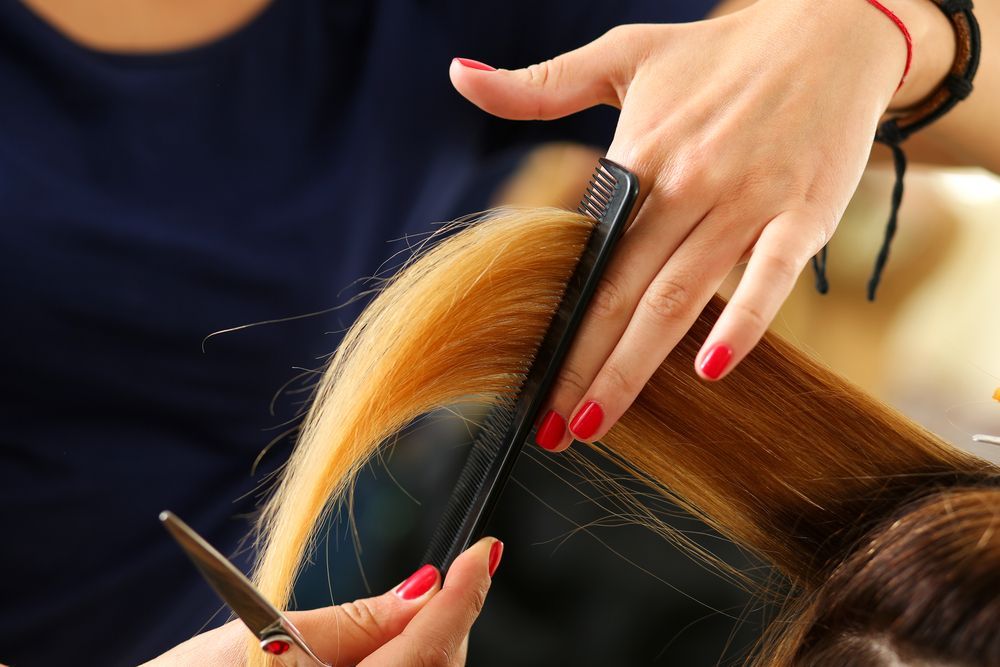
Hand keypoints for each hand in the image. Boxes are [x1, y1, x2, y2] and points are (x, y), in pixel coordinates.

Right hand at [144, 537, 501, 665]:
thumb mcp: (246, 641)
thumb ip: (344, 623)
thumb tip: (420, 589)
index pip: (421, 656)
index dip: (460, 600)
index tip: (485, 552)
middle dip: (449, 626)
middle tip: (455, 576)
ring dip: (430, 652)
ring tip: (415, 614)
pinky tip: (391, 652)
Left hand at [450, 0, 953, 449]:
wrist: (834, 26)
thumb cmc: (722, 50)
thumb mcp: (624, 53)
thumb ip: (540, 83)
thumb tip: (457, 74)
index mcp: (640, 154)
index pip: (588, 255)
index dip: (557, 319)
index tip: (530, 375)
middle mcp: (687, 183)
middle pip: (623, 291)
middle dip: (583, 365)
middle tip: (554, 429)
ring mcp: (746, 200)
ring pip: (678, 295)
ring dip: (634, 364)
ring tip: (596, 419)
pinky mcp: (804, 213)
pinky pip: (770, 277)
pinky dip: (743, 322)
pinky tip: (709, 369)